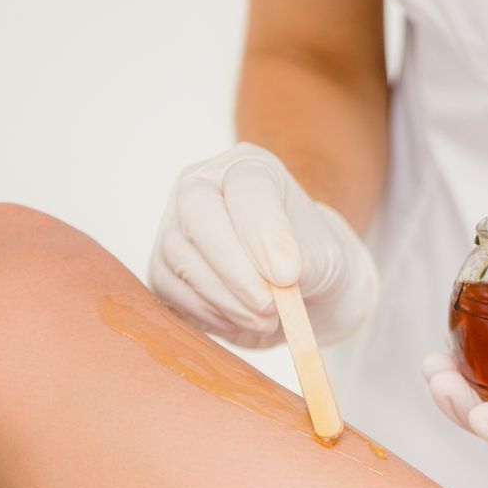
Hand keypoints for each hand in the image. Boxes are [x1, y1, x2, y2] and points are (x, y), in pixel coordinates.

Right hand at [149, 142, 378, 349]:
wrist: (300, 292)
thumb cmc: (313, 264)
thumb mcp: (324, 258)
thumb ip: (302, 261)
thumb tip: (275, 275)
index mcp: (248, 167)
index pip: (246, 185)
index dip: (264, 232)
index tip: (288, 275)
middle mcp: (202, 185)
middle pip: (197, 208)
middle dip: (234, 267)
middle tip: (269, 305)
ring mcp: (174, 224)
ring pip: (181, 255)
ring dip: (227, 299)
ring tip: (265, 318)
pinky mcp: (162, 268)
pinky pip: (170, 290)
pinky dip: (209, 314)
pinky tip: (240, 320)